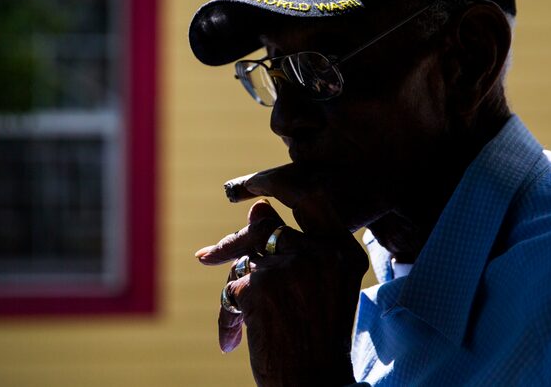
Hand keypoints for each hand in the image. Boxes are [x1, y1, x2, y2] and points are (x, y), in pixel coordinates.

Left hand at [196, 165, 368, 386]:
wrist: (315, 386)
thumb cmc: (318, 340)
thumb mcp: (320, 288)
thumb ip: (295, 246)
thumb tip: (256, 208)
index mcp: (343, 252)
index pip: (312, 196)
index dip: (281, 184)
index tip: (255, 186)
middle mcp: (320, 253)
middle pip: (267, 227)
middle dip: (236, 244)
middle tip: (207, 256)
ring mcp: (290, 267)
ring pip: (245, 258)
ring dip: (236, 287)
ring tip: (240, 321)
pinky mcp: (259, 287)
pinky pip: (230, 288)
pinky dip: (226, 316)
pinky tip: (233, 341)